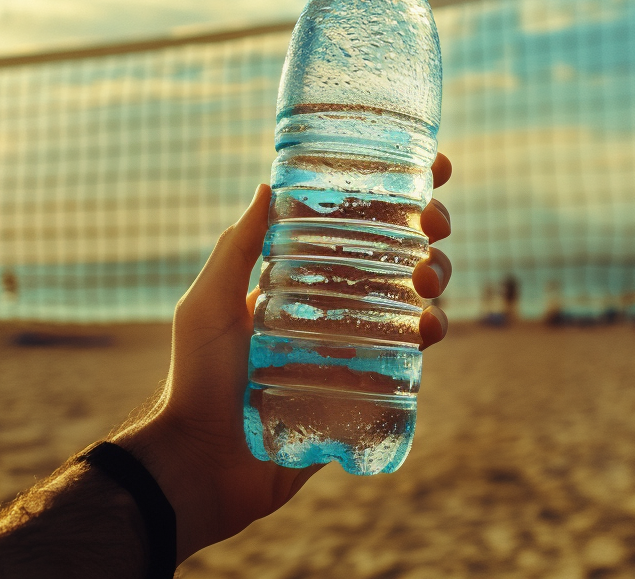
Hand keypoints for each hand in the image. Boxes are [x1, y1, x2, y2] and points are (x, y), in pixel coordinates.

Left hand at [117, 154, 452, 562]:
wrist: (204, 464)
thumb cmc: (196, 379)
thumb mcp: (208, 304)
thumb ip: (235, 250)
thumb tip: (267, 184)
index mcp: (300, 275)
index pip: (353, 223)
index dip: (396, 194)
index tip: (432, 169)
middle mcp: (334, 304)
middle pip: (398, 252)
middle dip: (429, 228)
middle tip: (435, 222)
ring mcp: (356, 344)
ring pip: (416, 297)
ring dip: (438, 274)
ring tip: (427, 277)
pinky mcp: (371, 388)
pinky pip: (413, 354)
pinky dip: (431, 331)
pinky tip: (429, 326)